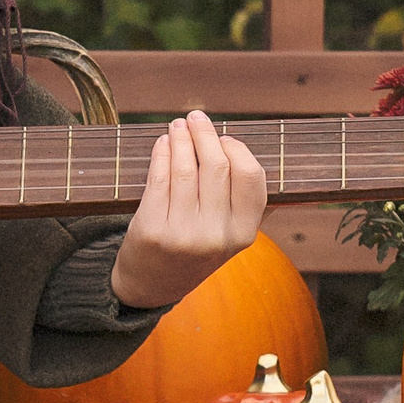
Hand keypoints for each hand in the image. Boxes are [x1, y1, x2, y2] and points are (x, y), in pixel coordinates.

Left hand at [107, 111, 266, 310]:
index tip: (224, 137)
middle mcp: (216, 235)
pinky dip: (161, 154)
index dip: (237, 149)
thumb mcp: (227, 235)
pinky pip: (158, 179)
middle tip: (195, 117)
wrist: (153, 285)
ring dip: (180, 139)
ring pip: (184, 169)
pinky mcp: (152, 230)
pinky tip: (162, 143)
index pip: (251, 177)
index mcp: (243, 234)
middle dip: (204, 134)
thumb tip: (239, 147)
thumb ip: (239, 200)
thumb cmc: (194, 248)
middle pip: (217, 166)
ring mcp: (183, 234)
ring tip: (177, 125)